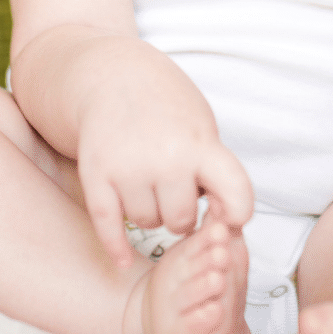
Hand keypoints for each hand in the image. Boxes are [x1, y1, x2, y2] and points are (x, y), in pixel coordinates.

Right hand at [74, 65, 253, 267]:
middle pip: (180, 220)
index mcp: (201, 145)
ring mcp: (127, 167)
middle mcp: (166, 159)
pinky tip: (123, 259)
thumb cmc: (167, 105)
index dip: (237, 214)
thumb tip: (229, 220)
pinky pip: (107, 225)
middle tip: (175, 192)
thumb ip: (216, 169)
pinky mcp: (95, 173)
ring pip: (146, 223)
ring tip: (150, 188)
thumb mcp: (203, 126)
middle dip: (180, 213)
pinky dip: (116, 248)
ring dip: (150, 214)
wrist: (113, 74)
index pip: (237, 198)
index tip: (228, 215)